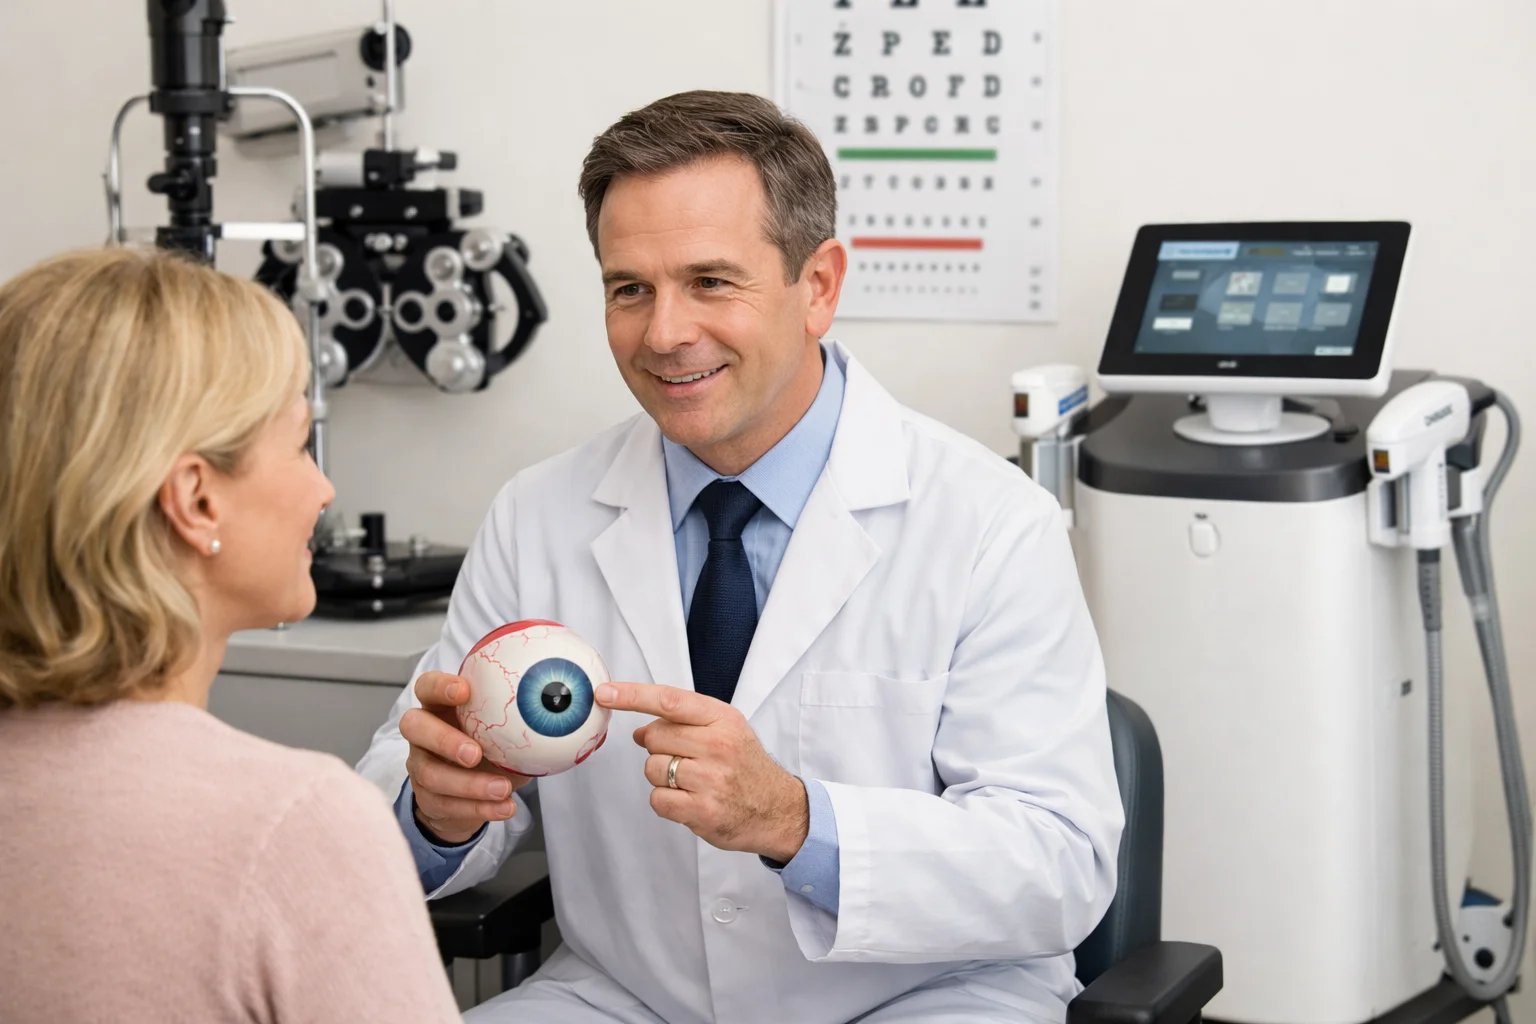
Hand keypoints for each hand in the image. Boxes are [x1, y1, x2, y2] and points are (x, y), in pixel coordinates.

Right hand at [401, 671, 531, 844]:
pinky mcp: (427, 798)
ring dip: (469, 784)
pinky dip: (479, 808)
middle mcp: (424, 733)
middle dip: (444, 739)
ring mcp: (421, 765)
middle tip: (474, 753)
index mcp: (441, 706)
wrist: (470, 794)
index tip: (464, 691)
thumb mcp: (506, 729)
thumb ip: (528, 715)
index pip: (428, 686)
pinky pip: (448, 805)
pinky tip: (504, 808)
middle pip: (414, 726)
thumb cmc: (492, 749)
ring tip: (502, 789)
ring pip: (431, 774)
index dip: (440, 686)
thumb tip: (578, 704)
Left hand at [596, 682, 809, 861]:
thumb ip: (684, 723)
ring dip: (662, 777)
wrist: (779, 809)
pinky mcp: (702, 811)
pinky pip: (657, 800)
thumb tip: (639, 731)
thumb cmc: (746, 766)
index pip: (669, 701)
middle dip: (659, 749)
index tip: (605, 692)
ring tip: (692, 782)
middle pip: (654, 737)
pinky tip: (689, 800)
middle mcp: (718, 745)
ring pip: (652, 769)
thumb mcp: (726, 729)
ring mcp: (710, 779)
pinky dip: (666, 802)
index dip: (632, 695)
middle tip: (686, 759)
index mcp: (722, 719)